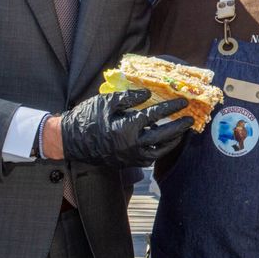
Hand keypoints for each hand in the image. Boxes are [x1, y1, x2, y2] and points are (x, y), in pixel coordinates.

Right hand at [60, 89, 192, 167]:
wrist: (69, 140)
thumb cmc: (86, 118)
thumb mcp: (106, 102)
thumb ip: (129, 98)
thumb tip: (148, 95)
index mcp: (127, 127)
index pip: (156, 115)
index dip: (171, 107)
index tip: (183, 102)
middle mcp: (131, 145)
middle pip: (163, 135)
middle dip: (178, 127)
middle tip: (189, 120)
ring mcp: (129, 156)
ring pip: (158, 151)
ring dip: (172, 142)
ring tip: (180, 133)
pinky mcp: (126, 162)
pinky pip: (148, 158)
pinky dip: (158, 150)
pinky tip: (163, 142)